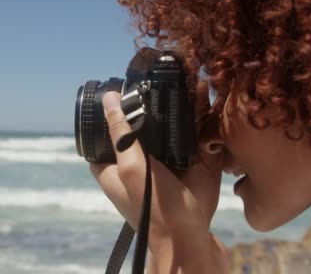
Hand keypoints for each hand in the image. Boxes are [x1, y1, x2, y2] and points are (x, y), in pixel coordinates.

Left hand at [89, 82, 226, 268]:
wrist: (187, 235)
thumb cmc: (151, 206)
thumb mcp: (130, 168)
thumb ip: (120, 133)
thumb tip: (108, 98)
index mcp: (115, 165)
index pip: (108, 130)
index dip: (115, 109)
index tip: (124, 85)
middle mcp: (140, 159)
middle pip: (142, 123)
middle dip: (151, 103)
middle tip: (159, 74)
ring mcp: (166, 159)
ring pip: (168, 124)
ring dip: (176, 105)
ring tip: (182, 77)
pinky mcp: (190, 161)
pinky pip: (190, 132)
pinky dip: (197, 115)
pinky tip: (202, 92)